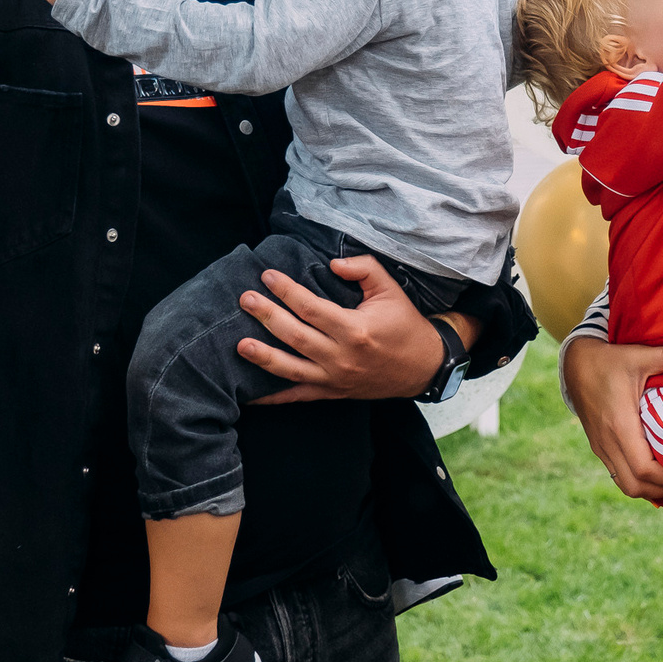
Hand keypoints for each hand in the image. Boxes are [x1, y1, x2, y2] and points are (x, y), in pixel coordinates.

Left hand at [239, 254, 449, 403]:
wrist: (423, 367)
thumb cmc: (405, 325)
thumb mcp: (390, 289)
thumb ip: (363, 269)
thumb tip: (332, 263)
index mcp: (355, 330)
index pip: (311, 307)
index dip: (287, 290)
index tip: (267, 276)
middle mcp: (342, 357)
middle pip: (296, 336)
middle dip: (267, 316)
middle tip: (245, 300)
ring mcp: (335, 379)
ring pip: (291, 369)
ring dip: (263, 357)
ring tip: (239, 345)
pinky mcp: (332, 392)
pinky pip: (298, 396)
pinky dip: (273, 398)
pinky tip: (249, 395)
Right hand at [560, 335, 662, 501]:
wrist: (575, 364)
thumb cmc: (610, 360)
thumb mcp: (638, 355)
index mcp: (620, 424)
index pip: (643, 468)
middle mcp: (608, 442)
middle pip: (635, 485)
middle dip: (662, 491)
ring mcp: (602, 447)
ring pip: (625, 485)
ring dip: (651, 490)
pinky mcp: (600, 447)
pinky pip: (619, 475)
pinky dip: (639, 482)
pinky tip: (656, 479)